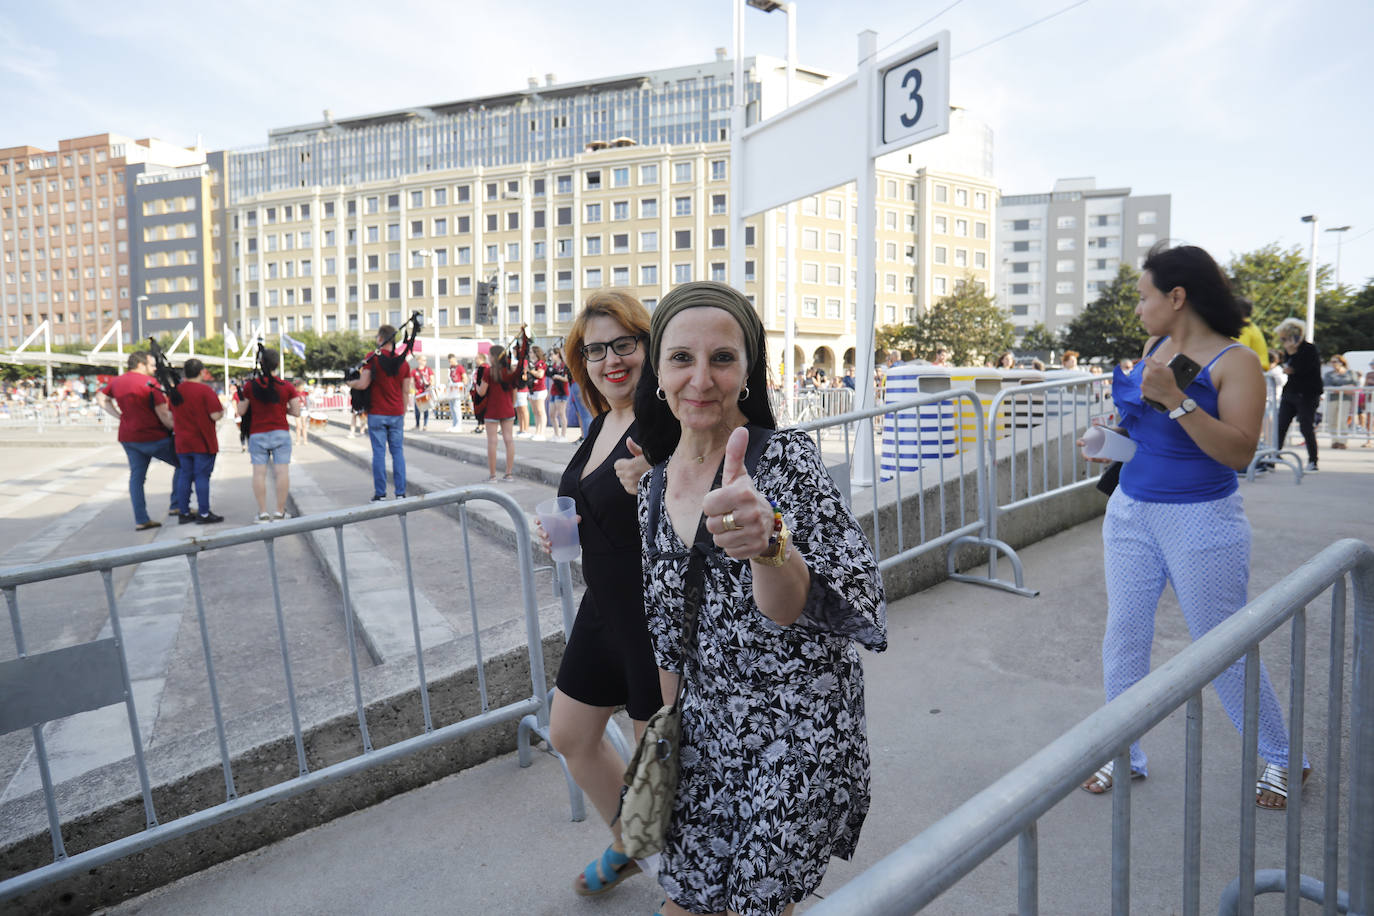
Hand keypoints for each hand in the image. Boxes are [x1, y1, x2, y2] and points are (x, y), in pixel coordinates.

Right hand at [535, 514, 579, 555]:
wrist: (568, 533)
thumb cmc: (565, 525)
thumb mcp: (569, 522)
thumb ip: (573, 520)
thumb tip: (578, 518)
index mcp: (547, 521)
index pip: (539, 519)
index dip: (537, 520)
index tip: (537, 522)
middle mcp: (544, 530)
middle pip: (538, 531)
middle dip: (541, 533)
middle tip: (546, 535)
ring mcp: (545, 538)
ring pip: (541, 541)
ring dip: (544, 543)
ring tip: (550, 544)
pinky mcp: (548, 545)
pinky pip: (544, 548)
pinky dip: (546, 550)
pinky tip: (550, 551)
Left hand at [614, 436, 650, 495]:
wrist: (665, 477)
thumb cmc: (656, 463)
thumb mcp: (646, 453)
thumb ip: (634, 447)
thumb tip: (628, 439)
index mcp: (630, 465)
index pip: (616, 465)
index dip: (622, 462)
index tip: (629, 462)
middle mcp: (629, 476)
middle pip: (618, 473)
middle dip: (624, 470)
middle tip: (634, 468)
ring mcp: (632, 485)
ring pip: (622, 481)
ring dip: (627, 477)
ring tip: (637, 474)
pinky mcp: (635, 491)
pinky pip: (627, 488)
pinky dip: (630, 485)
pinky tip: (638, 481)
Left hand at [701, 426, 773, 558]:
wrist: (768, 524)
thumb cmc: (745, 496)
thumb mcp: (738, 476)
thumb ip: (734, 454)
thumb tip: (740, 429)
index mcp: (743, 493)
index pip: (707, 505)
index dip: (712, 504)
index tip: (724, 501)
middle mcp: (752, 513)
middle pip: (711, 524)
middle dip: (717, 521)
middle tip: (730, 515)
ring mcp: (756, 532)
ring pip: (719, 539)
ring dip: (723, 534)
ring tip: (736, 526)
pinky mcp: (755, 548)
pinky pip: (729, 551)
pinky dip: (732, 546)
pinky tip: (741, 537)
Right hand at [1077, 418, 1119, 463]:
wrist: (1114, 437)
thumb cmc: (1105, 432)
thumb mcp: (1104, 428)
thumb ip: (1099, 425)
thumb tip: (1094, 424)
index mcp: (1086, 441)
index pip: (1079, 442)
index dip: (1079, 443)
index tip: (1084, 444)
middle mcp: (1088, 449)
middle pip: (1085, 455)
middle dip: (1087, 458)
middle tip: (1090, 458)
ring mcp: (1094, 453)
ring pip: (1094, 459)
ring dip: (1098, 461)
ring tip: (1104, 460)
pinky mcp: (1101, 456)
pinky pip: (1102, 460)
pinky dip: (1105, 460)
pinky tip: (1109, 459)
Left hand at [1139, 355, 1182, 409]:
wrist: (1169, 395)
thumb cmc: (1170, 382)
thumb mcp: (1169, 370)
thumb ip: (1160, 363)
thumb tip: (1153, 360)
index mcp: (1155, 369)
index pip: (1147, 360)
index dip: (1149, 361)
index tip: (1150, 362)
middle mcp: (1148, 375)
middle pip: (1146, 370)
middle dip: (1150, 372)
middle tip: (1157, 377)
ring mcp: (1144, 382)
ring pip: (1144, 377)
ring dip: (1148, 378)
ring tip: (1156, 383)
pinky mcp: (1143, 388)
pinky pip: (1143, 384)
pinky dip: (1147, 385)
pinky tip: (1153, 387)